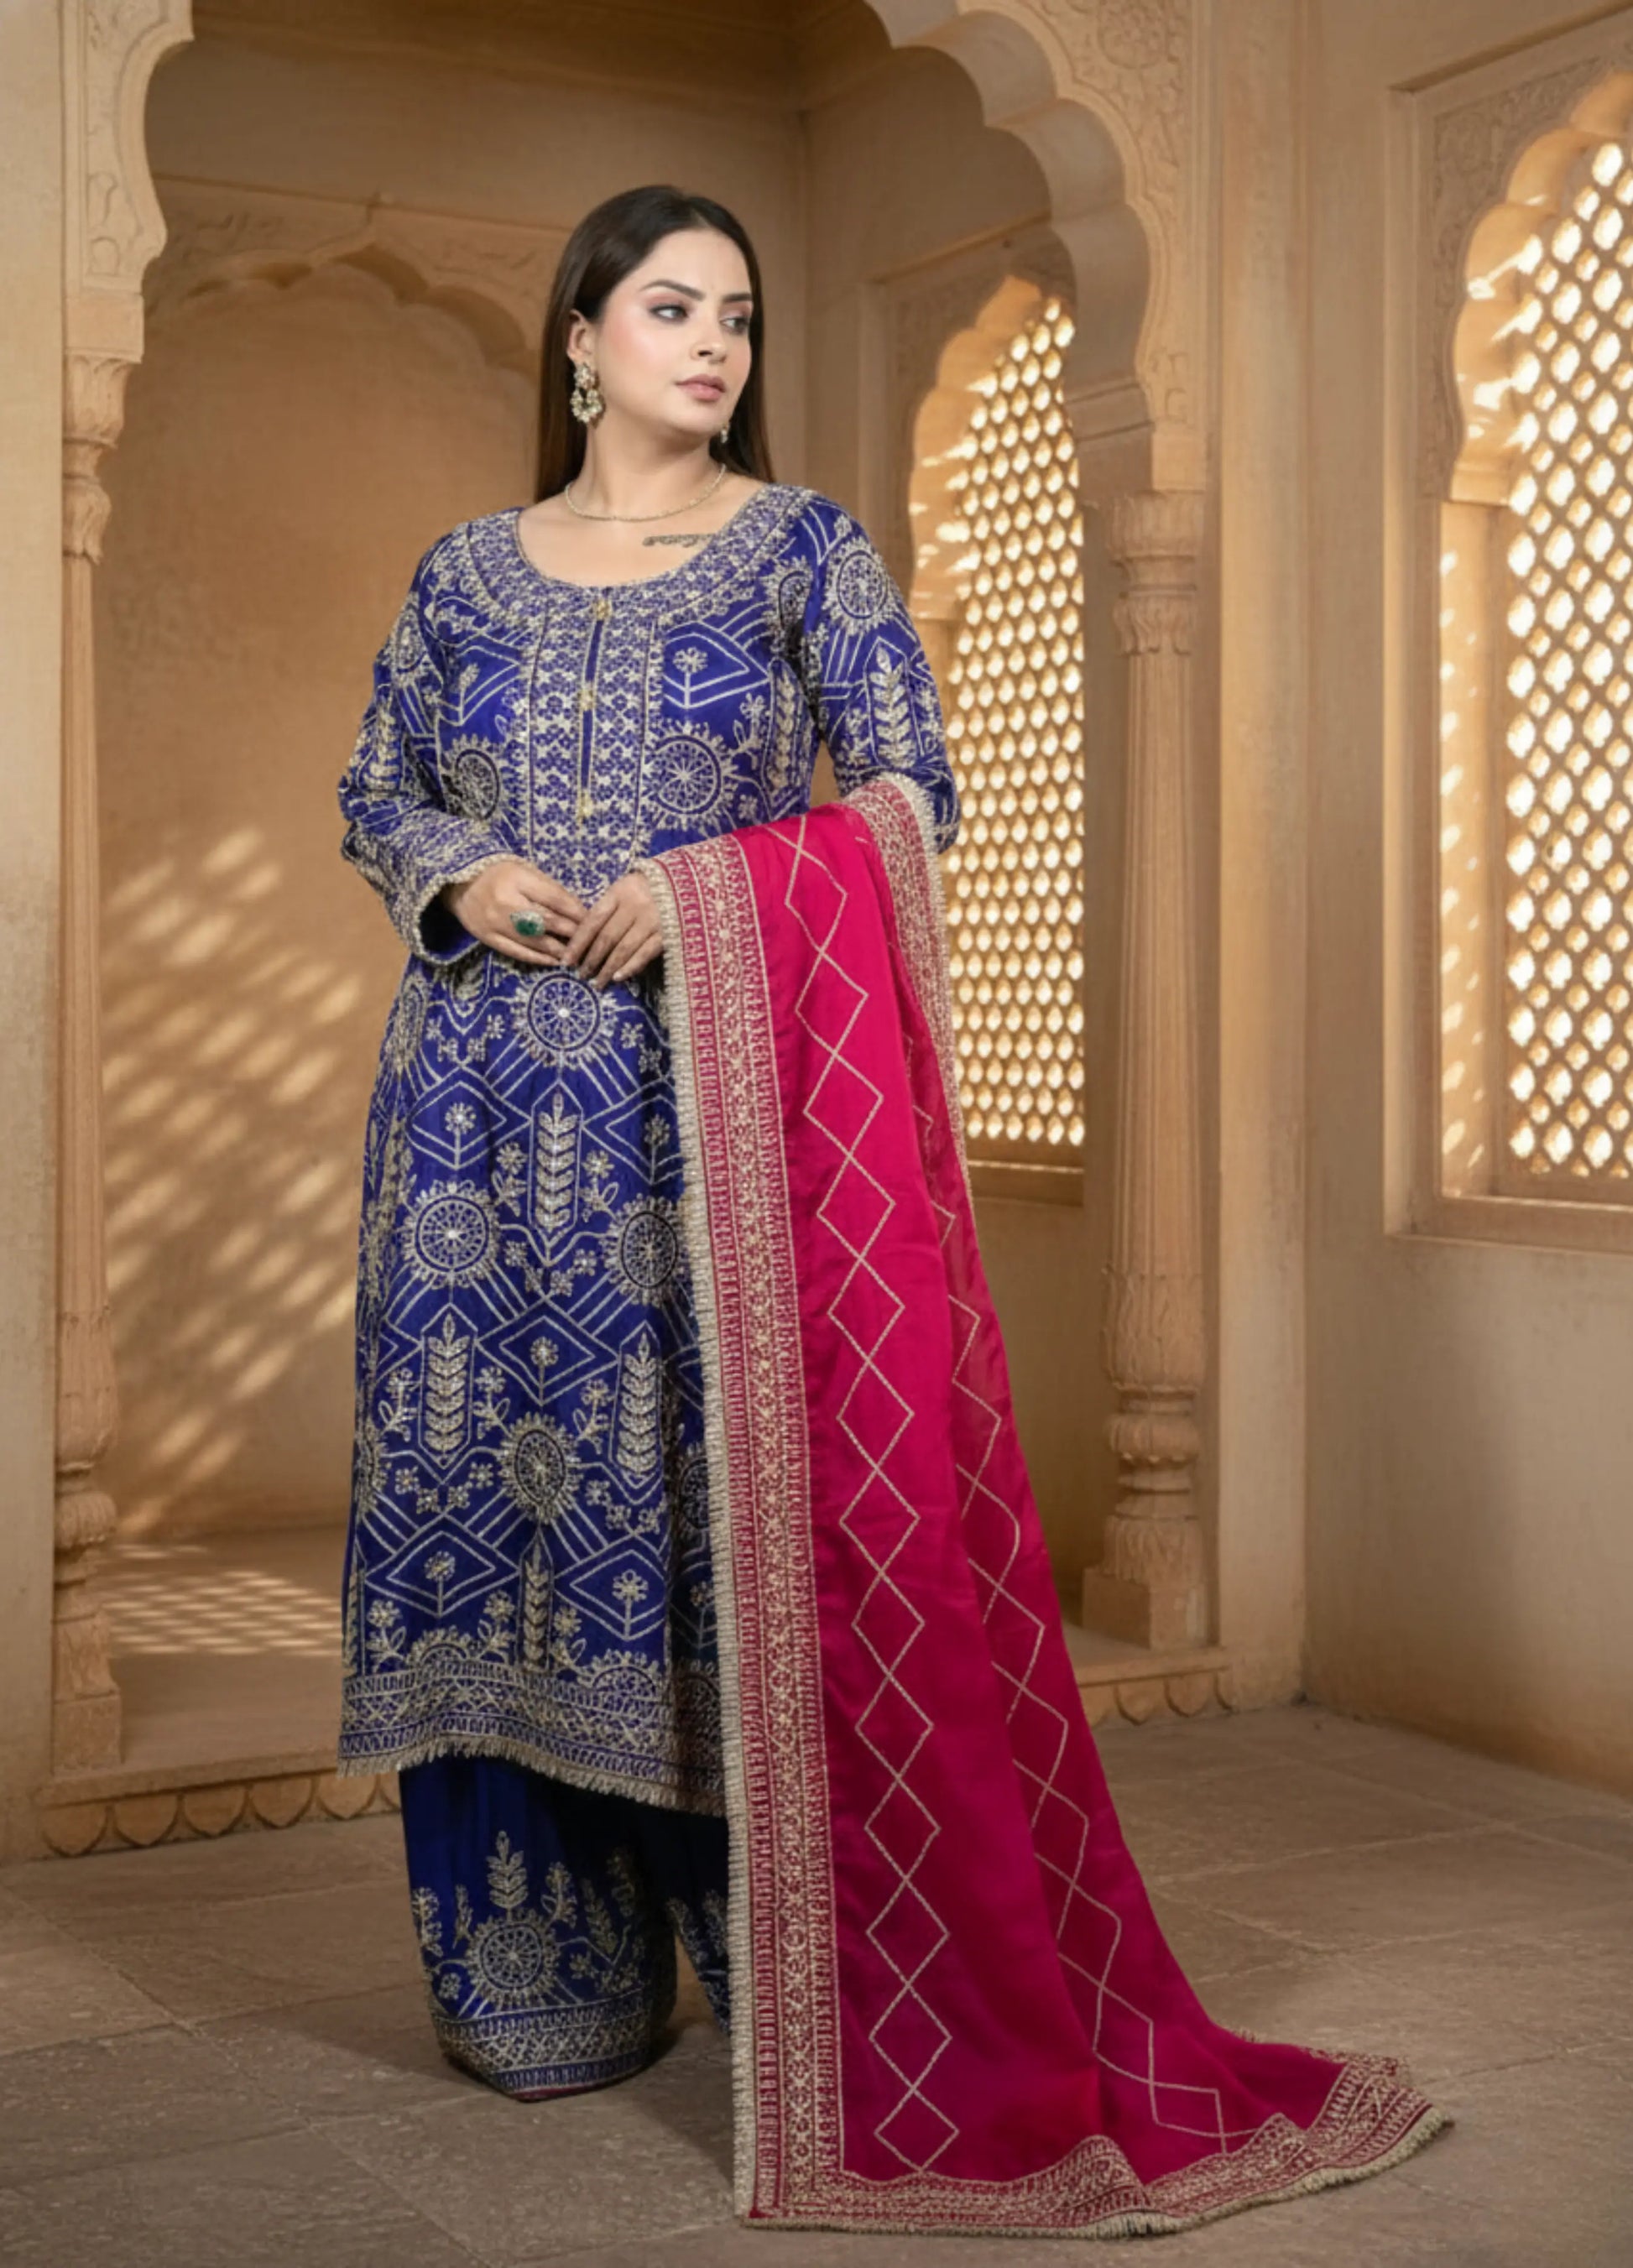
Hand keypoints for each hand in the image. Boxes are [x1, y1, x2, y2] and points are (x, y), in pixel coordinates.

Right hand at [443, 861, 588, 965]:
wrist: (457, 883)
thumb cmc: (498, 873)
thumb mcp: (524, 870)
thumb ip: (548, 889)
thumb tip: (578, 910)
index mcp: (517, 879)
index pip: (555, 899)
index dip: (577, 912)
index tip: (593, 921)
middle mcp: (506, 902)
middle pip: (548, 922)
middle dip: (572, 933)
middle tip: (591, 942)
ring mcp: (496, 923)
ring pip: (535, 941)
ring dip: (559, 950)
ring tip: (577, 956)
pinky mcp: (488, 938)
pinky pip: (517, 952)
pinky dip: (538, 959)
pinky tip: (554, 961)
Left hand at [559, 872, 663, 988]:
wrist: (688, 883)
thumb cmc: (648, 887)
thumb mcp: (625, 889)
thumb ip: (608, 908)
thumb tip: (582, 936)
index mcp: (619, 892)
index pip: (593, 920)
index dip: (578, 942)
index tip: (566, 960)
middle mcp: (634, 906)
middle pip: (607, 937)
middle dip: (591, 959)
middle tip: (581, 975)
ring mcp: (652, 921)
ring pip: (624, 949)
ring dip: (608, 968)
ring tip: (598, 982)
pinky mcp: (667, 934)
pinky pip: (645, 954)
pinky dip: (631, 967)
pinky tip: (619, 977)